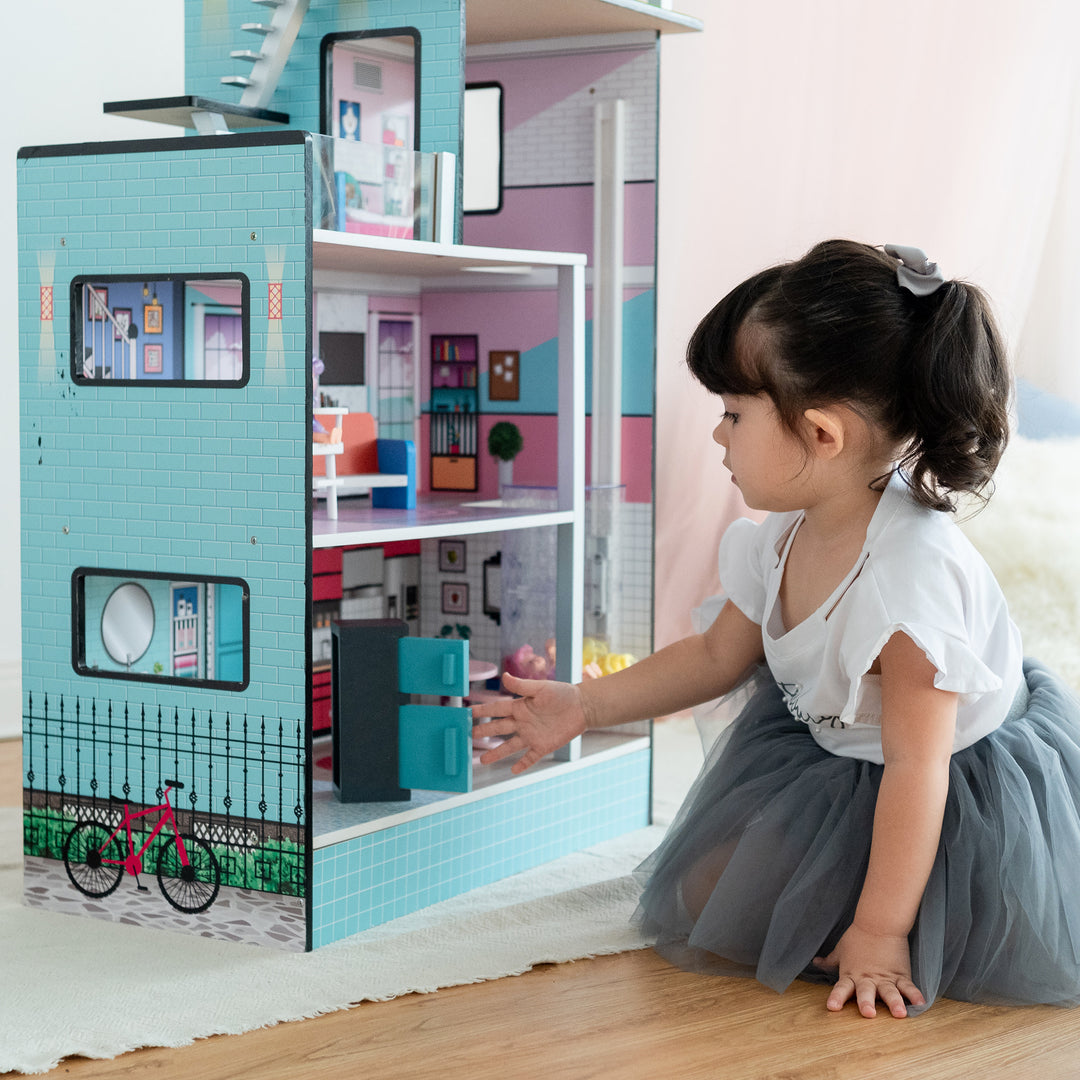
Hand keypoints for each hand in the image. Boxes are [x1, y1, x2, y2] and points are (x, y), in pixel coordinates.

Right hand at [471, 673, 586, 773]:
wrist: (582, 706)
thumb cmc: (562, 693)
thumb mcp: (541, 688)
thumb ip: (522, 685)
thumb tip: (504, 676)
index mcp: (520, 706)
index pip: (497, 709)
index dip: (482, 711)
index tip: (467, 712)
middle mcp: (522, 722)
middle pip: (499, 729)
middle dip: (483, 732)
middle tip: (467, 737)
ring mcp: (532, 735)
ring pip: (510, 746)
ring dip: (496, 753)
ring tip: (482, 761)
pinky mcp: (543, 746)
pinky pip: (530, 757)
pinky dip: (522, 764)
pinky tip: (513, 770)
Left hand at [814, 923, 924, 1017]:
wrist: (879, 923)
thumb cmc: (857, 937)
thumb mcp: (841, 950)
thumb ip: (830, 961)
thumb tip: (816, 963)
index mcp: (852, 974)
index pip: (842, 988)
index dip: (837, 997)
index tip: (832, 1007)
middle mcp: (868, 979)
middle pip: (866, 992)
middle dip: (866, 1002)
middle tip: (868, 1013)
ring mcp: (885, 978)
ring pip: (889, 992)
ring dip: (894, 1002)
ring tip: (900, 1014)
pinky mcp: (901, 974)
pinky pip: (908, 986)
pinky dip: (914, 995)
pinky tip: (921, 1004)